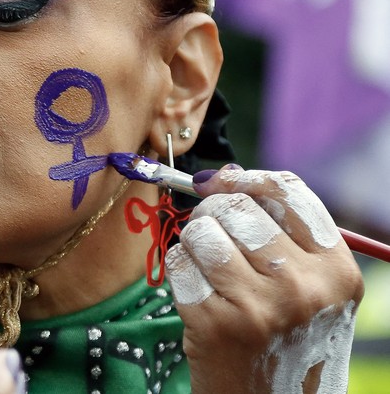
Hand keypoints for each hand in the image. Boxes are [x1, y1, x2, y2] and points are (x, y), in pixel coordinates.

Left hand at [165, 165, 363, 393]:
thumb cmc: (288, 339)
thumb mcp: (311, 288)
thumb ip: (279, 232)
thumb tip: (223, 175)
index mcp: (336, 270)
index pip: (288, 192)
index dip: (246, 178)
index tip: (223, 182)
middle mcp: (303, 287)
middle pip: (237, 207)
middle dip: (212, 212)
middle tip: (211, 231)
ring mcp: (258, 307)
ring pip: (201, 231)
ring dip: (193, 242)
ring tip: (206, 266)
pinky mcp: (215, 325)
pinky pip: (179, 264)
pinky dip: (179, 270)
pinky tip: (196, 292)